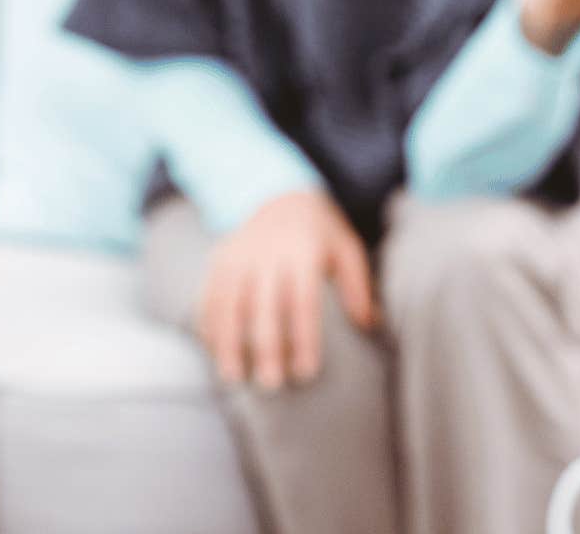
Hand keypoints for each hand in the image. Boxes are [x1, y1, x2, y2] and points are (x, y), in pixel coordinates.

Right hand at [197, 189, 377, 391]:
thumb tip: (370, 325)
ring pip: (228, 303)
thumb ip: (358, 286)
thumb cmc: (321, 233)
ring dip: (228, 341)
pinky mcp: (220, 257)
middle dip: (265, 348)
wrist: (282, 194)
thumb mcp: (347, 249)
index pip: (302, 302)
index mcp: (302, 251)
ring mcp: (239, 254)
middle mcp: (267, 252)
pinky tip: (213, 350)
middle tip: (271, 385)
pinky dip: (208, 323)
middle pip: (263, 307)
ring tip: (233, 377)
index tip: (306, 372)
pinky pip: (209, 293)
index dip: (303, 338)